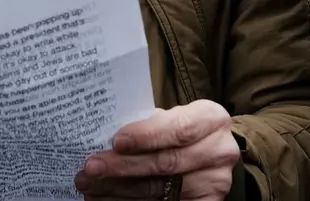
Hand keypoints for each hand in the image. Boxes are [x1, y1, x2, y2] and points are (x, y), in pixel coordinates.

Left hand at [75, 100, 239, 199]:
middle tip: (91, 166)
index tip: (116, 141)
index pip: (179, 129)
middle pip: (166, 163)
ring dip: (118, 189)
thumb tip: (105, 135)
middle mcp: (219, 151)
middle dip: (123, 166)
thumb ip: (148, 123)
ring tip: (90, 184)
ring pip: (159, 190)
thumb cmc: (181, 129)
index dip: (146, 136)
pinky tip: (106, 198)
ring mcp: (215, 182)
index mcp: (211, 119)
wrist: (208, 153)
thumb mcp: (171, 117)